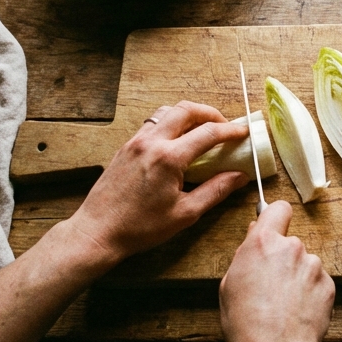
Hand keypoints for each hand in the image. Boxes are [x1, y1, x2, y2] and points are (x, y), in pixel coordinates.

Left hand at [65, 101, 250, 263]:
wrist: (98, 232)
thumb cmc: (140, 228)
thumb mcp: (185, 213)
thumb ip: (216, 191)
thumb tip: (239, 176)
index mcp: (169, 158)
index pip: (208, 133)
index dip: (231, 131)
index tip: (243, 133)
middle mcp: (151, 142)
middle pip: (187, 110)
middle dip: (210, 113)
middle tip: (224, 126)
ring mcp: (136, 142)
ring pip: (167, 112)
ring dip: (188, 115)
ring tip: (202, 130)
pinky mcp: (126, 147)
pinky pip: (152, 123)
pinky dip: (170, 123)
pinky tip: (177, 141)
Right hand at [221, 201, 333, 341]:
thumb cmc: (246, 322)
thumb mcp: (229, 283)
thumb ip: (245, 254)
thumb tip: (254, 237)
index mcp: (263, 242)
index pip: (277, 209)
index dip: (275, 216)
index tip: (273, 224)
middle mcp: (292, 247)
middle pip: (290, 243)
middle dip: (282, 258)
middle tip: (270, 284)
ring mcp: (313, 265)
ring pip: (305, 265)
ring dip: (297, 278)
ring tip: (283, 304)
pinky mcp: (328, 285)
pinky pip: (317, 283)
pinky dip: (310, 294)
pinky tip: (297, 311)